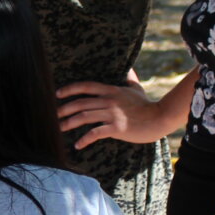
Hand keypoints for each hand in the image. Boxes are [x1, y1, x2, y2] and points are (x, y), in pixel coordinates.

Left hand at [56, 75, 173, 148]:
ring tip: (60, 128)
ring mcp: (112, 114)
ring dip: (69, 123)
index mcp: (111, 90)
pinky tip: (77, 145)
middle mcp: (109, 100)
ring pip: (84, 116)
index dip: (70, 89)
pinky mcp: (116, 128)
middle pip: (80, 102)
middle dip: (64, 109)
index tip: (58, 94)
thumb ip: (130, 79)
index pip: (86, 86)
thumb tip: (129, 69)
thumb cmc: (147, 105)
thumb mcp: (136, 88)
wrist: (159, 117)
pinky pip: (95, 133)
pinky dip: (84, 139)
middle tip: (55, 115)